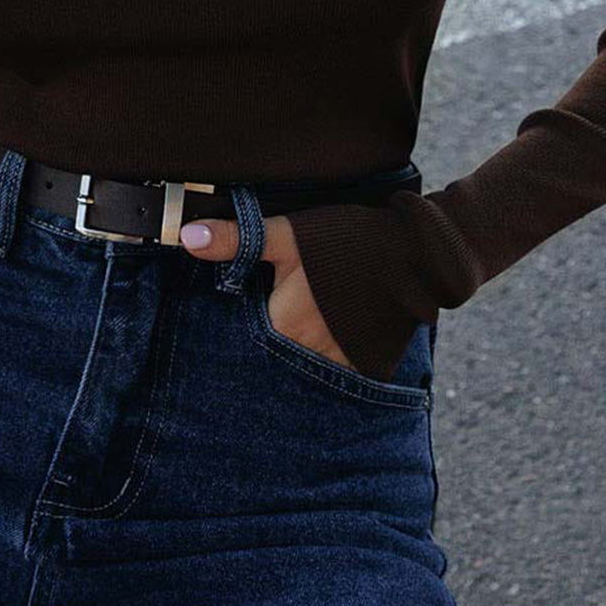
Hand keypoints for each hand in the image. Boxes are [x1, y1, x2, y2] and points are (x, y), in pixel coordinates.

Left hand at [178, 212, 354, 367]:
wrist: (417, 255)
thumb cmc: (348, 242)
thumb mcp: (288, 234)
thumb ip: (238, 240)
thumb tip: (188, 238)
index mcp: (283, 326)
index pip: (248, 333)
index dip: (249, 315)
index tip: (256, 299)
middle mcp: (309, 354)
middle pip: (276, 351)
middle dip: (274, 336)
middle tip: (289, 307)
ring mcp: (341, 363)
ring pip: (306, 363)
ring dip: (302, 349)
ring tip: (311, 320)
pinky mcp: (367, 364)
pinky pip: (339, 371)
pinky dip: (332, 357)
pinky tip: (334, 333)